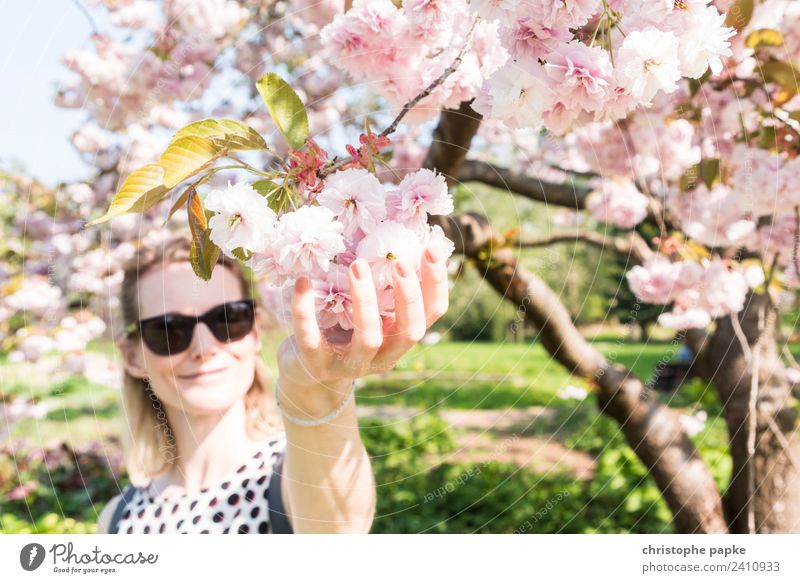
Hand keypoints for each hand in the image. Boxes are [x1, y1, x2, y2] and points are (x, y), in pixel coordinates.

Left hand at [275, 244, 449, 419]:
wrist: (306, 372)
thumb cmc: (343, 329)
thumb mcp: (370, 311)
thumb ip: (385, 289)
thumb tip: (400, 238)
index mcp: (401, 338)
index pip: (432, 313)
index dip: (436, 283)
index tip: (430, 248)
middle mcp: (384, 356)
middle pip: (410, 331)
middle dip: (409, 295)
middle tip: (399, 261)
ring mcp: (351, 364)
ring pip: (369, 338)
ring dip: (366, 301)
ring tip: (358, 265)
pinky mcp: (318, 365)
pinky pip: (311, 339)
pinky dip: (305, 310)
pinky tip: (302, 282)